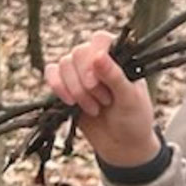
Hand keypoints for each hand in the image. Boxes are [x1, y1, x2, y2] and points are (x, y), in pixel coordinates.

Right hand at [42, 33, 161, 166]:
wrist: (122, 146)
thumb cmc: (134, 120)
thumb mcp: (130, 99)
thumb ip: (115, 77)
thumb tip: (98, 55)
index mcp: (120, 59)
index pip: (100, 40)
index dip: (95, 57)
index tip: (97, 82)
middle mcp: (99, 62)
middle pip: (78, 53)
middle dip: (86, 81)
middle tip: (104, 102)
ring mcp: (81, 73)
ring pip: (64, 64)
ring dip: (76, 89)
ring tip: (94, 109)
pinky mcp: (66, 86)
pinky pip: (51, 74)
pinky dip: (57, 87)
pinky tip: (70, 102)